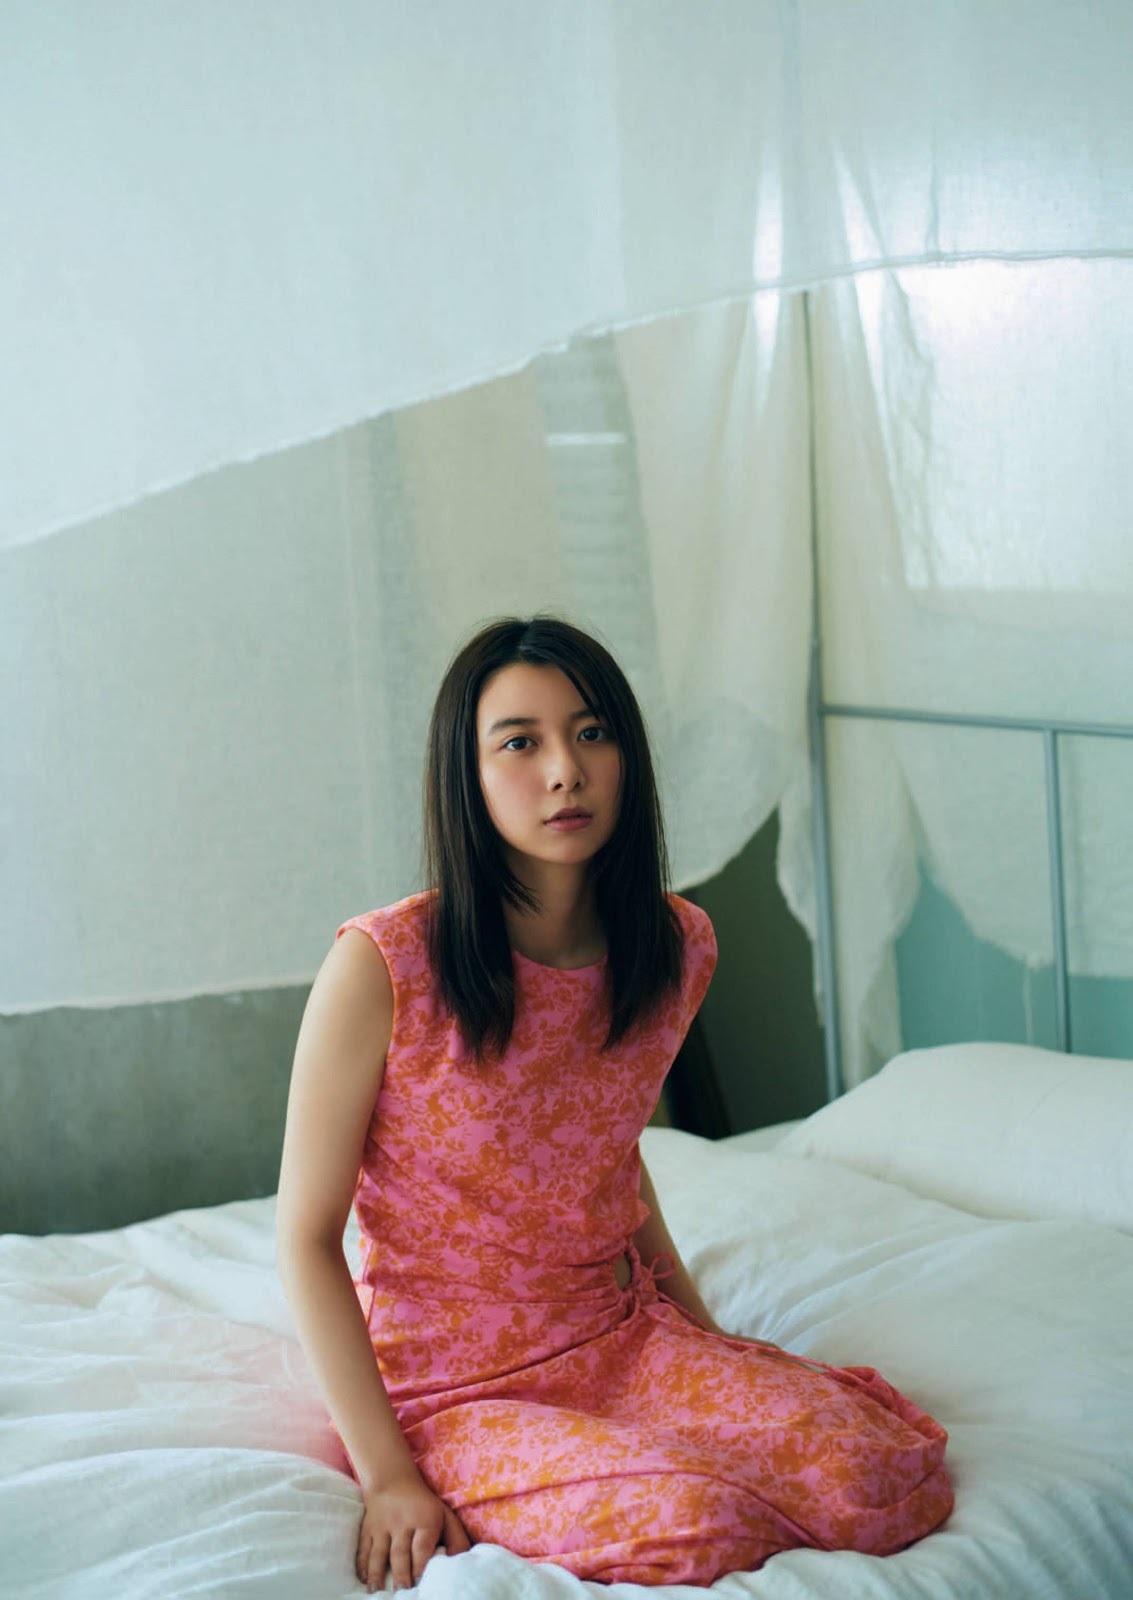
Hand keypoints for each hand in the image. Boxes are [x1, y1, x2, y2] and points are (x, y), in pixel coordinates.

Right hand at [356, 1470, 470, 1592]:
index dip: (421, 1566)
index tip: (420, 1583)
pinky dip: (362, 1565)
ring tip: (377, 1592)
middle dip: (401, 1575)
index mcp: (425, 1520)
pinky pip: (363, 1548)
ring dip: (377, 1574)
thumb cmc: (424, 1506)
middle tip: (402, 1592)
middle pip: (400, 1553)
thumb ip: (456, 1540)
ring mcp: (382, 1526)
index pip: (422, 1546)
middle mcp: (402, 1523)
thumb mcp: (445, 1516)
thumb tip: (462, 1563)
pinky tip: (364, 1579)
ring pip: (379, 1553)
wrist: (392, 1480)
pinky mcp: (367, 1529)